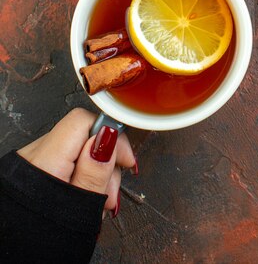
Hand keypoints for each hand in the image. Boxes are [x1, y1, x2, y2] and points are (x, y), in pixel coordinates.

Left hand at [18, 108, 136, 215]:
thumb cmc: (42, 242)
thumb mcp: (80, 209)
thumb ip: (95, 171)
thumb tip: (109, 135)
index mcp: (45, 161)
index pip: (83, 121)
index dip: (110, 134)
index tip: (124, 159)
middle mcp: (32, 156)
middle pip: (81, 136)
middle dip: (105, 159)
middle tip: (111, 192)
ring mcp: (28, 164)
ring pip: (73, 151)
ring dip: (93, 171)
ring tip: (100, 202)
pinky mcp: (29, 175)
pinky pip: (61, 164)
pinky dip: (77, 177)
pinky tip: (83, 198)